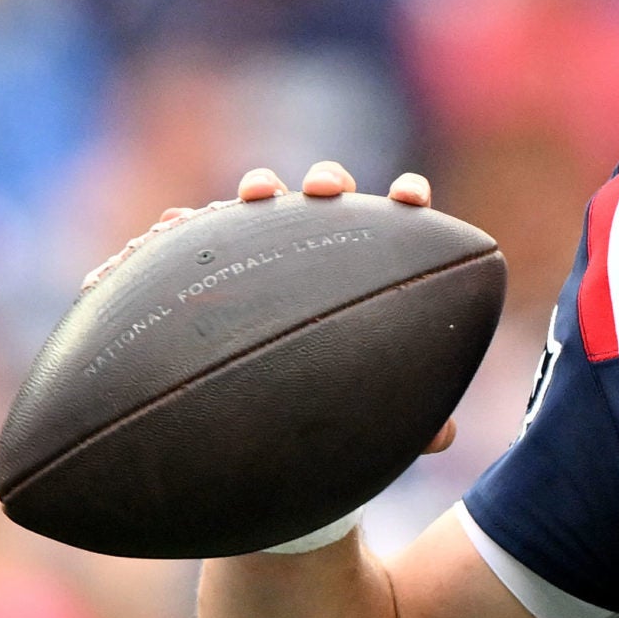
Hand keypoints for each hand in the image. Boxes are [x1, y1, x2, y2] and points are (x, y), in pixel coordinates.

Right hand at [84, 161, 454, 454]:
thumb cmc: (330, 401)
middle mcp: (315, 246)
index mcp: (367, 266)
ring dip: (261, 189)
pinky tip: (174, 227)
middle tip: (325, 192)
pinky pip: (190, 239)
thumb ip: (409, 420)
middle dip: (329, 181)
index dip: (406, 203)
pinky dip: (180, 230)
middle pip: (328, 195)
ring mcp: (261, 247)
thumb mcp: (369, 415)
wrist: (257, 414)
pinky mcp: (209, 262)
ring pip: (262, 203)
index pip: (395, 223)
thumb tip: (444, 436)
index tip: (411, 198)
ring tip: (257, 194)